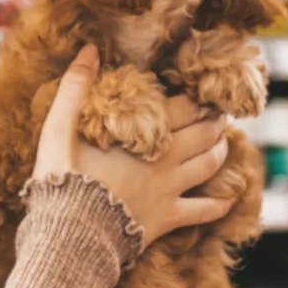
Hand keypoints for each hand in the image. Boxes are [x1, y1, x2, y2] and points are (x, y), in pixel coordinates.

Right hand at [35, 46, 232, 242]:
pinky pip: (204, 212)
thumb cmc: (63, 181)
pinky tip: (228, 200)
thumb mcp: (58, 131)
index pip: (183, 108)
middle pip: (204, 134)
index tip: (201, 91)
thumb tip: (89, 49)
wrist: (70, 237)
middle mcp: (166, 162)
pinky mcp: (167, 220)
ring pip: (209, 165)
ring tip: (222, 141)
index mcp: (146, 136)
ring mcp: (170, 192)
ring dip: (221, 150)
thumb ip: (74, 89)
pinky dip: (219, 204)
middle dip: (214, 120)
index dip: (196, 98)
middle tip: (216, 113)